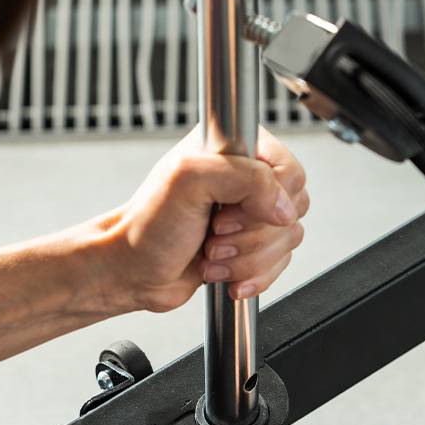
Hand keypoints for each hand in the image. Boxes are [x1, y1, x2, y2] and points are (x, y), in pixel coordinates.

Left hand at [98, 127, 308, 312]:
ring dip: (247, 258)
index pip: (288, 171)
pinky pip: (278, 263)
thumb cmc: (148, 226)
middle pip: (292, 210)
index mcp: (234, 149)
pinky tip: (222, 273)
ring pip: (286, 240)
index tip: (227, 212)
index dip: (265, 200)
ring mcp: (249, 214)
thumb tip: (283, 207)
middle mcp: (245, 179)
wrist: (132, 271)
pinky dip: (252, 276)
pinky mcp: (249, 246)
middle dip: (251, 235)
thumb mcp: (189, 181)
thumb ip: (245, 177)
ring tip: (210, 254)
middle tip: (214, 234)